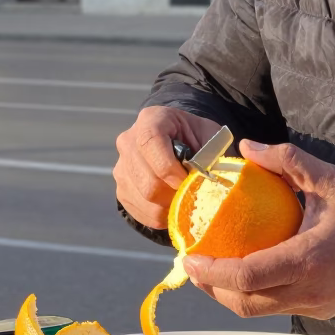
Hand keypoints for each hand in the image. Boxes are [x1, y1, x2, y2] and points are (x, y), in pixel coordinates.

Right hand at [113, 106, 221, 229]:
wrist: (178, 142)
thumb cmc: (197, 138)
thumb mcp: (210, 135)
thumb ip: (213, 153)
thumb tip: (213, 180)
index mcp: (151, 119)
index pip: (150, 143)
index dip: (170, 169)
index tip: (189, 181)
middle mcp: (129, 141)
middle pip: (148, 181)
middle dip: (175, 193)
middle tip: (193, 194)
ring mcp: (121, 167)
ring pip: (145, 200)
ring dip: (170, 206)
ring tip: (185, 198)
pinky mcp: (121, 189)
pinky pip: (141, 212)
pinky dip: (162, 215)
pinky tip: (174, 204)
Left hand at [183, 140, 334, 319]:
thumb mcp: (332, 180)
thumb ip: (287, 161)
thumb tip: (247, 147)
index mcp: (307, 260)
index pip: (247, 276)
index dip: (212, 271)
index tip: (189, 257)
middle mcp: (306, 291)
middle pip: (244, 303)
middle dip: (211, 288)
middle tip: (192, 265)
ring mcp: (313, 306)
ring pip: (258, 311)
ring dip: (229, 295)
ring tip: (211, 270)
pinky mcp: (320, 311)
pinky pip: (276, 308)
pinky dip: (253, 296)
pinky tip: (245, 273)